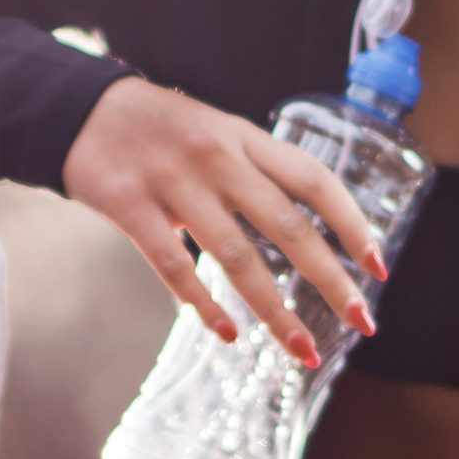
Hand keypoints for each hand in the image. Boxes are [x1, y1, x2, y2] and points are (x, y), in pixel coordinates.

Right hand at [60, 77, 382, 363]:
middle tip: (362, 321)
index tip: (378, 266)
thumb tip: (307, 232)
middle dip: (330, 279)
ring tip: (303, 350)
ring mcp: (173, 182)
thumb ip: (257, 174)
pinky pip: (173, 265)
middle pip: (287, 227)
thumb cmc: (161, 131)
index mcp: (245, 138)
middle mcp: (217, 158)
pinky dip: (202, 304)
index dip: (353, 223)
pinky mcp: (130, 205)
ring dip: (275, 311)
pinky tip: (228, 334)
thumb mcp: (218, 133)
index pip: (314, 181)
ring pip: (236, 257)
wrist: (80, 108)